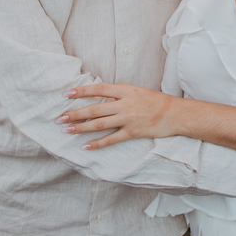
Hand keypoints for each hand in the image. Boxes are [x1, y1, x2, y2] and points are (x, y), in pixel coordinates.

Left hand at [60, 83, 175, 148]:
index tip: (67, 94)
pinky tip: (86, 146)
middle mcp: (125, 104)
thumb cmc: (156, 101)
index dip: (81, 91)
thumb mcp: (137, 91)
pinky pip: (111, 139)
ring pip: (99, 124)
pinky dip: (97, 143)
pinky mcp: (132, 132)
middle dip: (75, 114)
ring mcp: (128, 119)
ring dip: (81, 128)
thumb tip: (99, 96)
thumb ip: (119, 94)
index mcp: (126, 90)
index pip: (99, 89)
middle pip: (95, 109)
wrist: (175, 113)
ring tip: (67, 130)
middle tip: (60, 118)